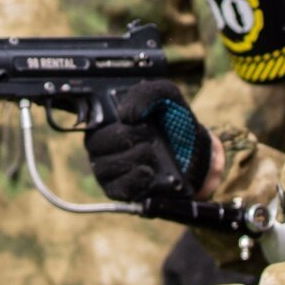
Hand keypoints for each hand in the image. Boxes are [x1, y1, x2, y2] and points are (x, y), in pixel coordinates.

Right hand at [84, 81, 215, 204]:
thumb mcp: (166, 96)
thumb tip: (126, 115)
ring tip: (152, 153)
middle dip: (127, 136)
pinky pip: (116, 189)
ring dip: (133, 158)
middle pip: (95, 142)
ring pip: (103, 166)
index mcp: (105, 119)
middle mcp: (101, 144)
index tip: (132, 118)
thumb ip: (145, 94)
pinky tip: (148, 172)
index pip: (90, 119)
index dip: (109, 118)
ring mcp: (107, 169)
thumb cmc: (174, 123)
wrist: (194, 153)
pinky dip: (133, 180)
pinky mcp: (117, 190)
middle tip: (150, 135)